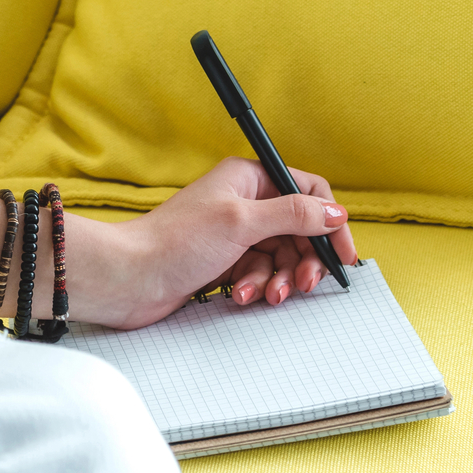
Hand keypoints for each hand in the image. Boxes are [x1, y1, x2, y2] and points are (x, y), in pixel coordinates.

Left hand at [80, 157, 357, 330]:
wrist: (130, 277)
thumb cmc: (175, 242)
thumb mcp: (242, 222)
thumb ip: (293, 214)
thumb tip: (334, 212)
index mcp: (247, 178)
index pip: (307, 191)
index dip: (329, 221)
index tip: (342, 253)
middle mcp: (243, 202)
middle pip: (299, 230)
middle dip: (303, 260)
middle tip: (303, 283)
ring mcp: (234, 233)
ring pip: (280, 257)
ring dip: (277, 279)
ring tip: (265, 293)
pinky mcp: (225, 261)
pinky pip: (259, 273)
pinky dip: (255, 286)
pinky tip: (240, 294)